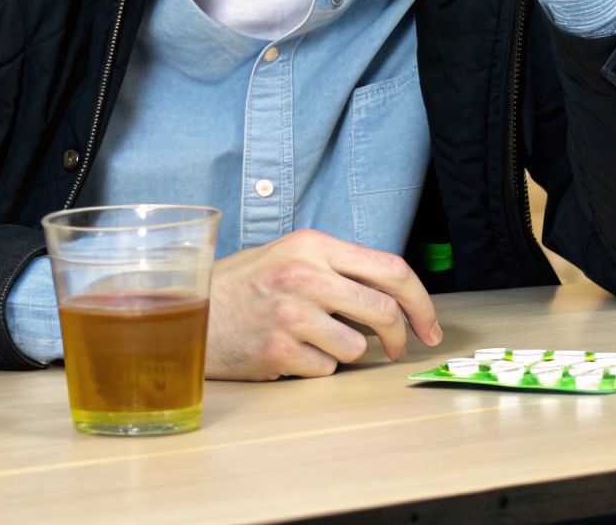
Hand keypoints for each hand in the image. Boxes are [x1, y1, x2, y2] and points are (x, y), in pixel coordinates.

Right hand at [204, 228, 442, 380]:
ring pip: (358, 347)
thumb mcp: (287, 256)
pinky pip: (326, 369)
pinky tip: (288, 353)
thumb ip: (335, 268)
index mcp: (312, 245)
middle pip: (385, 310)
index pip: (391, 269)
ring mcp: (290, 314)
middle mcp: (304, 275)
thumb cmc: (241, 287)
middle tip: (397, 348)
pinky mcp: (278, 350)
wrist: (186, 312)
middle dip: (399, 336)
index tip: (428, 326)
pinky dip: (315, 367)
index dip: (421, 302)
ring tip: (312, 342)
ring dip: (346, 352)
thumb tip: (393, 296)